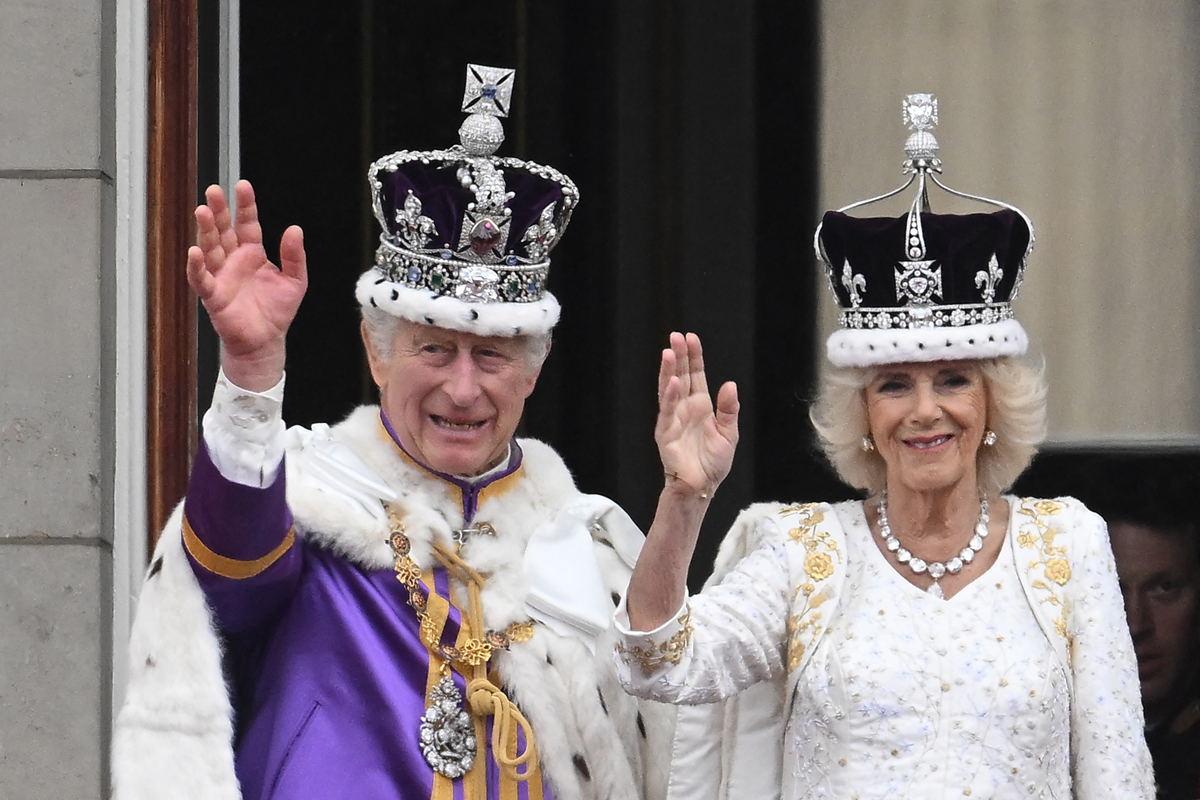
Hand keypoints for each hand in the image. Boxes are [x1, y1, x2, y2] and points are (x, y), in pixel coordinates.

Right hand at [186, 180, 307, 390]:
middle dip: (219, 211)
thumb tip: (295, 229)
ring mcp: (221, 276)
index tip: (243, 186)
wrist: (267, 342)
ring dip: (206, 231)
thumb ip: (294, 256)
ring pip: (210, 248)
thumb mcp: (296, 281)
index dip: (245, 206)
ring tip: (203, 211)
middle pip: (224, 230)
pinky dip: (197, 266)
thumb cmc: (277, 311)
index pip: (247, 224)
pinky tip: (194, 252)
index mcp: (253, 253)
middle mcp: (234, 260)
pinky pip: (202, 279)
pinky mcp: (213, 295)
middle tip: (213, 191)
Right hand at [655, 332, 738, 498]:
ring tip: (668, 351)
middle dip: (678, 356)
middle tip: (676, 336)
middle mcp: (685, 408)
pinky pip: (667, 412)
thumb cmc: (712, 463)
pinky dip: (670, 397)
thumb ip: (729, 410)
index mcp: (700, 406)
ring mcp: (673, 419)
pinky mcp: (666, 433)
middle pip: (681, 376)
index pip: (696, 375)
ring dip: (669, 371)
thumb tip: (730, 384)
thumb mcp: (729, 434)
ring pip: (669, 390)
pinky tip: (673, 381)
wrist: (702, 487)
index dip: (694, 357)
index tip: (691, 338)